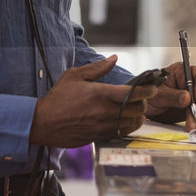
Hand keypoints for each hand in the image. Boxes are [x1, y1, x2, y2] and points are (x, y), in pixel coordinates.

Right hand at [29, 55, 157, 147]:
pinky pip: (122, 133)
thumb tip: (114, 58)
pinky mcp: (100, 136)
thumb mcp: (74, 76)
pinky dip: (128, 127)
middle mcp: (104, 111)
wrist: (43, 123)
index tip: (152, 88)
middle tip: (143, 99)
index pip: (132, 93)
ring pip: (132, 123)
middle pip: (137, 109)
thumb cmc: (57, 98)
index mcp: (100, 94)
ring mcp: (103, 126)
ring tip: (138, 111)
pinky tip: (126, 121)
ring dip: (138, 116)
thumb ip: (97, 68)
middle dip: (144, 103)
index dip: (147, 91)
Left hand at [144, 61, 195, 129]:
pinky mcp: (192, 111)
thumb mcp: (156, 92)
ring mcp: (193, 98)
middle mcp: (191, 85)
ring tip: (195, 127)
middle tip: (195, 120)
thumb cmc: (147, 92)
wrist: (142, 105)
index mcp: (183, 73)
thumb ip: (171, 95)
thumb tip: (188, 98)